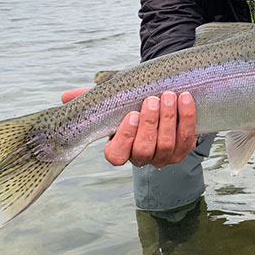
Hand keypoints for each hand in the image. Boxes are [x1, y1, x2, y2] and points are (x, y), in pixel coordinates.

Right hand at [61, 89, 196, 167]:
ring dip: (169, 119)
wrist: (162, 96)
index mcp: (120, 149)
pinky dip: (187, 118)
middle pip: (145, 149)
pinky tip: (185, 99)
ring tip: (169, 96)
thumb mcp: (114, 98)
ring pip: (167, 145)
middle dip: (150, 124)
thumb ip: (94, 98)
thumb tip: (66, 96)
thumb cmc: (133, 101)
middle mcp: (141, 158)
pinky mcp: (183, 149)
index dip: (124, 138)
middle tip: (153, 100)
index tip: (130, 115)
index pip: (116, 156)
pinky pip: (187, 137)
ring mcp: (163, 156)